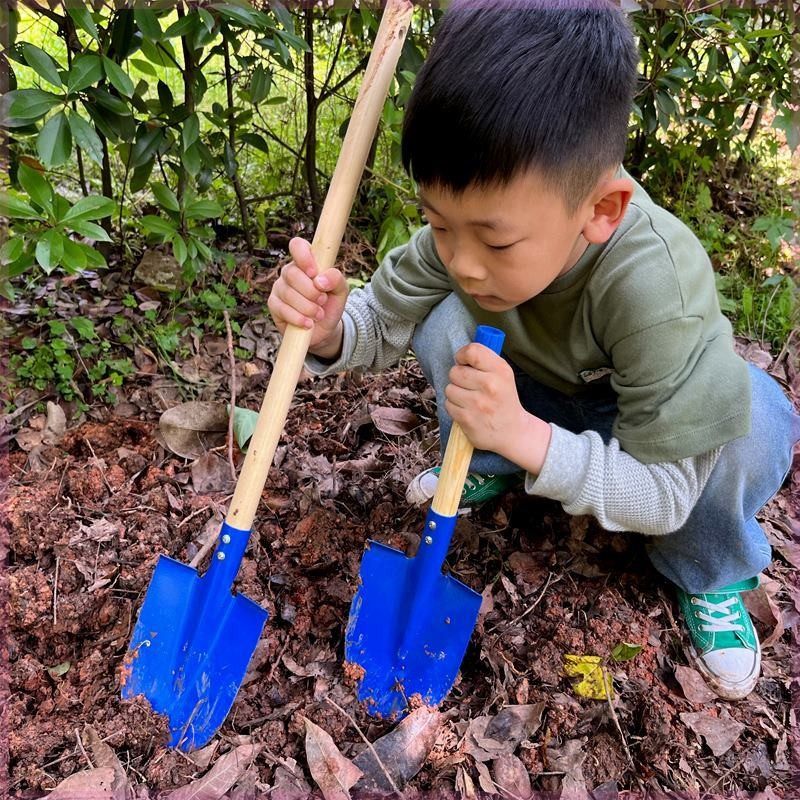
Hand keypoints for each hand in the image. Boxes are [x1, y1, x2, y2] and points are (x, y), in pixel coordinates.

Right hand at [267, 237, 348, 357]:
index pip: (297, 246)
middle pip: (292, 273)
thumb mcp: (341, 291)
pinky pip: (282, 309)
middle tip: (322, 300)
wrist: (324, 330)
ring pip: (288, 293)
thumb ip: (336, 279)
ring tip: (319, 314)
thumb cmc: (331, 304)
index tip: (314, 273)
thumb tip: (320, 280)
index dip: (304, 257)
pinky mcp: (273, 304)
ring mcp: (279, 287)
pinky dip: (298, 318)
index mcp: (306, 262)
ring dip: (308, 307)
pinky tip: (308, 323)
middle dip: (311, 291)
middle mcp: (290, 272)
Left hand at [445, 343, 551, 473]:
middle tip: (470, 386)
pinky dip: (455, 407)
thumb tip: (461, 353)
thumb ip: (485, 362)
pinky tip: (467, 411)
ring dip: (456, 394)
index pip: (472, 351)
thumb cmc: (503, 400)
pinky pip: (448, 405)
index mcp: (501, 371)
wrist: (513, 432)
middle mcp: (490, 385)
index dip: (463, 355)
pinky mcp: (467, 419)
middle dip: (458, 378)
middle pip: (455, 371)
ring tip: (470, 400)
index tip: (464, 362)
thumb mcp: (504, 376)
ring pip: (449, 389)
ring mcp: (478, 404)